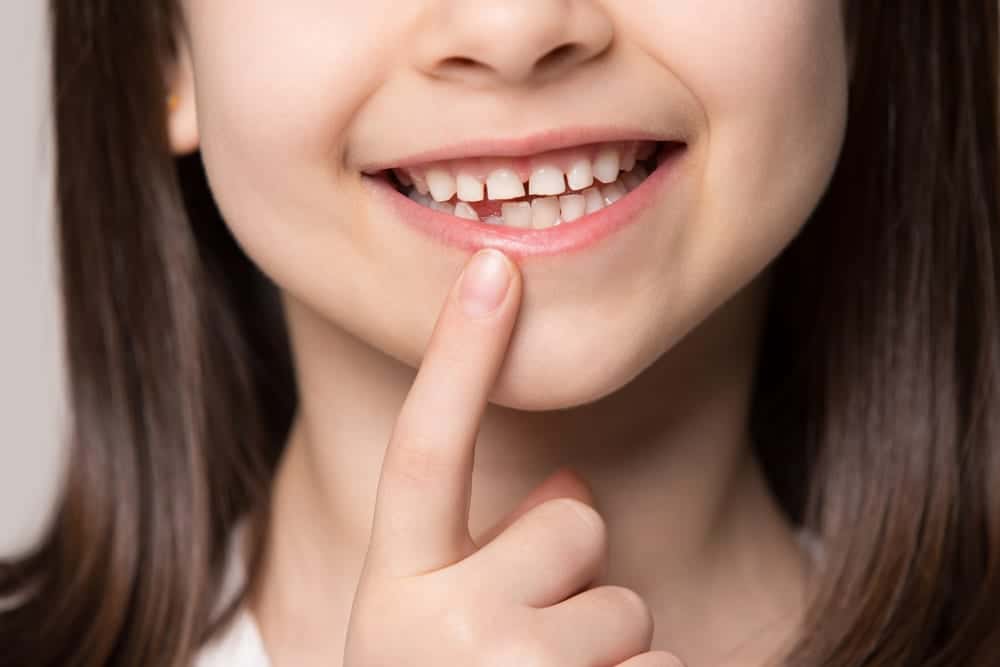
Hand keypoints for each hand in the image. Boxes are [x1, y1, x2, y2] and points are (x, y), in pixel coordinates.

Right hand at [343, 249, 683, 666]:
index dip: (458, 356)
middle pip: (574, 521)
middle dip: (575, 563)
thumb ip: (492, 546)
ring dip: (607, 644)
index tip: (491, 266)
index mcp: (392, 589)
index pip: (423, 451)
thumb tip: (573, 481)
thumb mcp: (435, 622)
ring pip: (626, 604)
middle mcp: (441, 629)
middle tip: (532, 640)